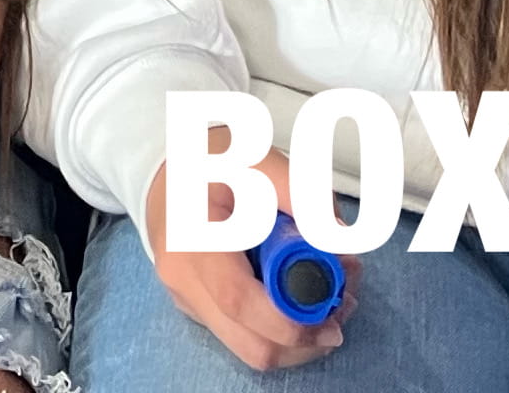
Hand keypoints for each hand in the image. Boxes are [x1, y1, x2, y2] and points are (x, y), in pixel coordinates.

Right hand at [141, 152, 349, 373]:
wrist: (166, 169)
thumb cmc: (210, 160)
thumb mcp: (258, 158)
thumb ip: (300, 192)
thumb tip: (339, 236)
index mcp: (192, 240)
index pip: (239, 300)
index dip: (292, 318)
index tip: (336, 305)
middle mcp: (184, 282)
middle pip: (252, 345)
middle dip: (307, 338)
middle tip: (342, 305)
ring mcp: (188, 301)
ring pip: (251, 350)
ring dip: (298, 338)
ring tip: (330, 298)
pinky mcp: (197, 310)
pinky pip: (244, 336)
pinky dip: (279, 329)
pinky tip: (299, 296)